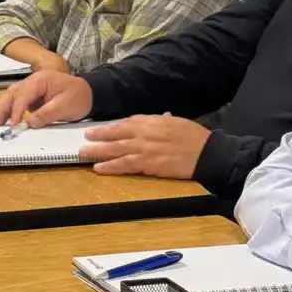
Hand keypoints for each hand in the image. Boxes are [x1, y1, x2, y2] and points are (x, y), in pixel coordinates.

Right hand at [0, 70, 93, 128]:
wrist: (89, 94)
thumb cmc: (79, 97)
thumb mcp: (65, 106)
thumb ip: (47, 114)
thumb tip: (31, 123)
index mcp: (41, 79)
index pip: (24, 94)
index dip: (17, 110)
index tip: (13, 124)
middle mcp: (33, 81)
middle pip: (13, 92)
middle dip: (3, 107)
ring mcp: (32, 88)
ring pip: (13, 96)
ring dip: (4, 108)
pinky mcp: (33, 96)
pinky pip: (18, 101)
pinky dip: (11, 110)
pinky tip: (7, 120)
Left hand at [77, 115, 211, 178]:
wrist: (208, 153)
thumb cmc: (193, 137)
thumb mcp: (172, 122)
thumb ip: (154, 124)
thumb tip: (139, 126)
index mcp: (152, 122)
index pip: (125, 124)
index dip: (109, 129)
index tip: (96, 131)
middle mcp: (145, 134)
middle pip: (117, 136)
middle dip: (98, 139)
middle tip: (83, 140)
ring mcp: (146, 150)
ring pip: (117, 151)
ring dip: (99, 153)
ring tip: (84, 155)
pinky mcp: (150, 165)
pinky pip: (126, 166)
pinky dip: (112, 167)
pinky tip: (100, 169)